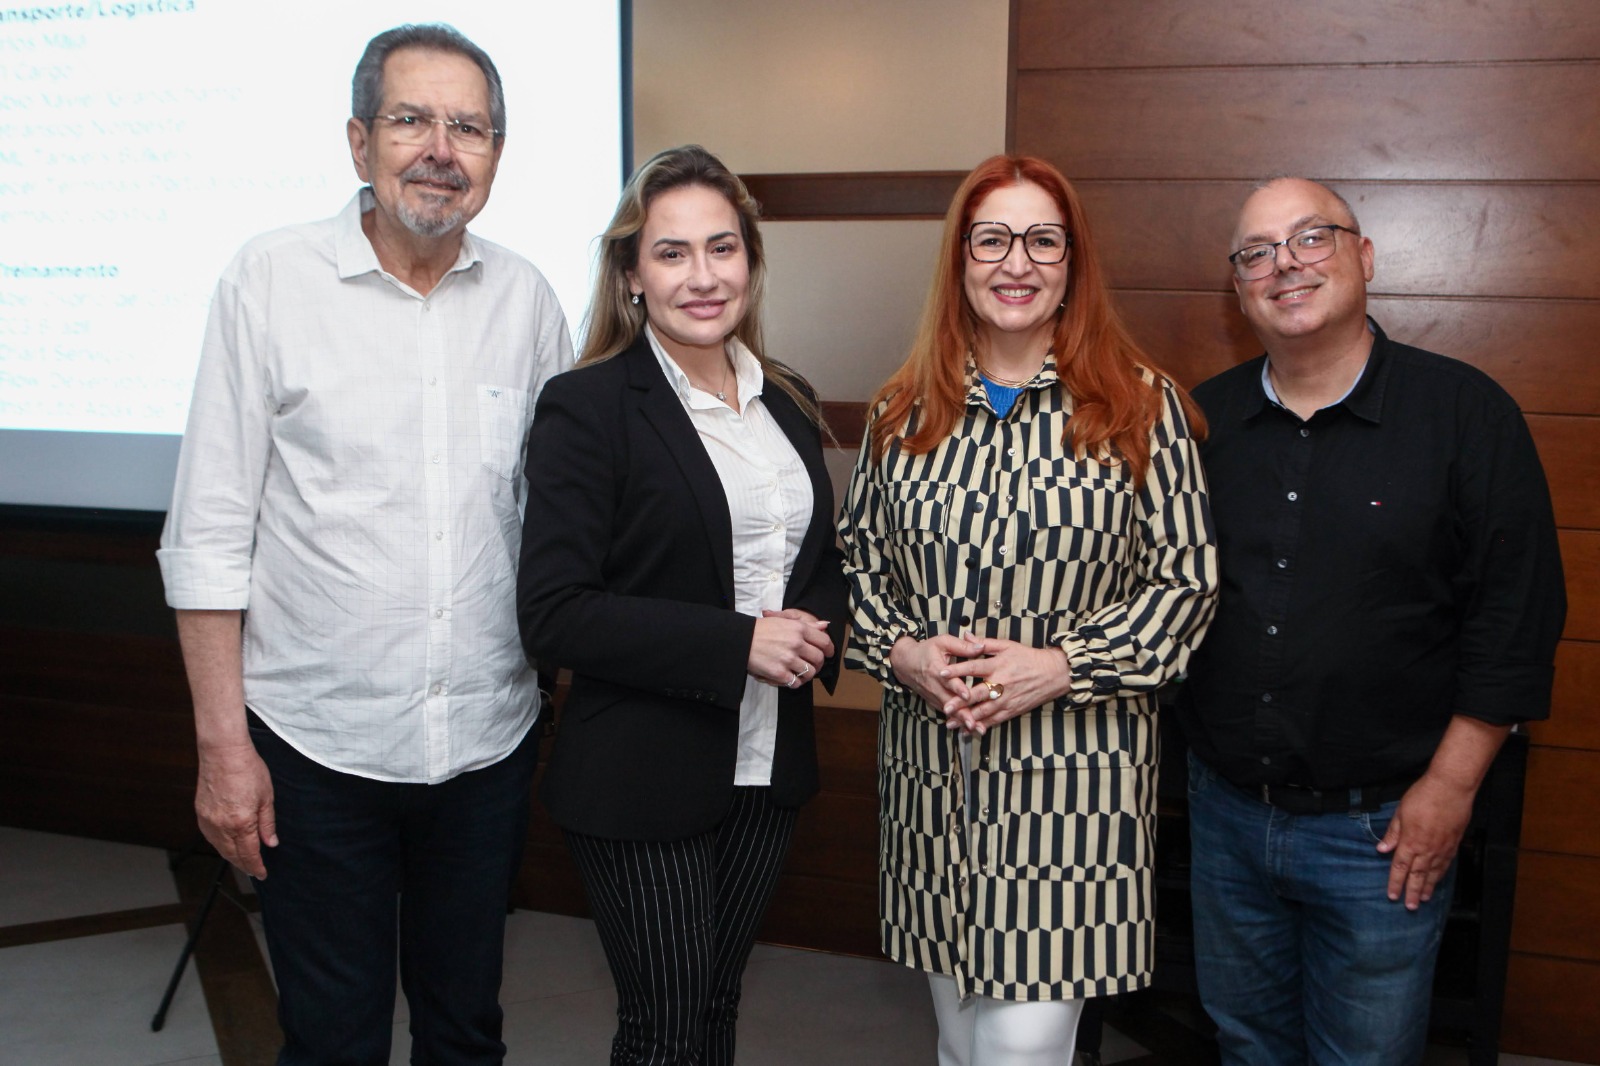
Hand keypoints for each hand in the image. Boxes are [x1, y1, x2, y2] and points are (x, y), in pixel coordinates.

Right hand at [195, 741, 277, 879]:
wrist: (222, 752)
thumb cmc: (247, 769)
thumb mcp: (266, 797)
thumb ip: (267, 823)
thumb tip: (271, 843)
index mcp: (241, 823)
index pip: (249, 853)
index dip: (256, 866)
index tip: (262, 874)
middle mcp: (221, 826)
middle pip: (233, 854)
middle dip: (244, 865)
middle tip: (254, 870)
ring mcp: (208, 821)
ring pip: (220, 848)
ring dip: (231, 857)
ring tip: (243, 861)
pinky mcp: (200, 814)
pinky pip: (210, 837)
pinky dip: (220, 845)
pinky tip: (227, 845)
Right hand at [750, 610, 832, 687]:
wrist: (741, 639)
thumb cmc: (761, 629)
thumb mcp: (784, 620)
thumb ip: (806, 624)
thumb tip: (825, 626)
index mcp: (799, 629)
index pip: (824, 642)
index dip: (829, 650)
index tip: (828, 654)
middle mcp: (796, 643)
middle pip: (819, 659)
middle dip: (818, 664)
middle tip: (812, 665)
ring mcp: (788, 659)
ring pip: (810, 672)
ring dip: (807, 674)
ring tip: (800, 672)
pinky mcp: (779, 673)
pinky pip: (796, 683)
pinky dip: (795, 682)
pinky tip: (790, 678)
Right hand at [889, 633, 983, 723]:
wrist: (905, 663)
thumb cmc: (927, 650)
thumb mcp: (942, 642)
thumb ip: (962, 646)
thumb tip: (981, 647)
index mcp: (936, 669)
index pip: (948, 681)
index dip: (958, 688)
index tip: (967, 695)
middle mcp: (935, 686)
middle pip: (950, 702)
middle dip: (962, 713)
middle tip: (975, 724)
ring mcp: (934, 696)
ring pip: (949, 710)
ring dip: (962, 720)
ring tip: (977, 729)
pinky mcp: (935, 702)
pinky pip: (947, 712)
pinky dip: (958, 720)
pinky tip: (970, 728)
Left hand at [939, 637, 1073, 734]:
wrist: (1053, 674)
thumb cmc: (1028, 658)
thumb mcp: (1007, 646)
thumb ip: (984, 643)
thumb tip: (965, 635)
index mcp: (998, 665)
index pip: (973, 667)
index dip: (957, 670)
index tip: (941, 673)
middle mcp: (1001, 683)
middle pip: (977, 694)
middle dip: (960, 701)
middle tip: (945, 706)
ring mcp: (1006, 699)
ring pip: (984, 711)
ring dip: (967, 717)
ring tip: (951, 722)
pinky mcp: (1012, 710)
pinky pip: (995, 720)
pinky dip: (981, 725)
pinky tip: (968, 729)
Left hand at [1377, 771, 1475, 909]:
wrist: (1451, 789)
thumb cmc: (1422, 797)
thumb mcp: (1400, 812)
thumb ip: (1392, 833)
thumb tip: (1382, 850)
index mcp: (1410, 841)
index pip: (1400, 867)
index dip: (1395, 882)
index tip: (1392, 895)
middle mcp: (1427, 849)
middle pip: (1417, 875)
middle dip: (1411, 892)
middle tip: (1409, 907)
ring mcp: (1442, 848)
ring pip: (1433, 873)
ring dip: (1427, 887)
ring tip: (1422, 900)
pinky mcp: (1454, 844)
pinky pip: (1446, 865)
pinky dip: (1440, 876)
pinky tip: (1437, 881)